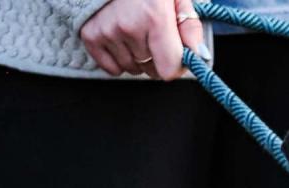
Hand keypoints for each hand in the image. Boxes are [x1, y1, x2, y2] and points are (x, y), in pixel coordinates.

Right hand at [80, 0, 205, 79]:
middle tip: (150, 32)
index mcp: (154, 16)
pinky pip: (112, 69)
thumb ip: (190, 27)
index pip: (169, 70)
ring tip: (134, 28)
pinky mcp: (90, 35)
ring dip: (137, 56)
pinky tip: (120, 37)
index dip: (175, 65)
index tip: (175, 51)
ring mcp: (107, 31)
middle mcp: (129, 25)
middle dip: (155, 58)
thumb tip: (198, 55)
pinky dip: (118, 59)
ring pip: (133, 69)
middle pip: (151, 71)